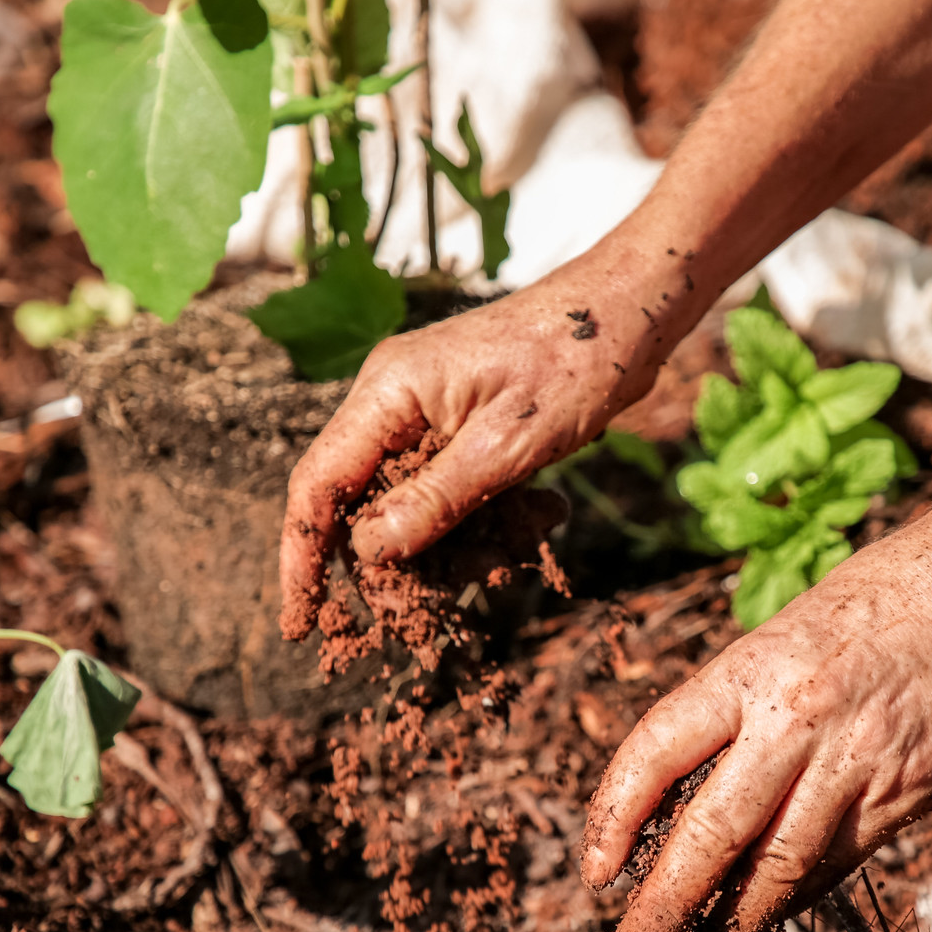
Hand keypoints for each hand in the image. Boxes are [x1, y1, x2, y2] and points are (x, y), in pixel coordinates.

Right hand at [279, 256, 682, 638]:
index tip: (299, 622)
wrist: (631, 309)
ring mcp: (427, 412)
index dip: (303, 557)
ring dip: (464, 541)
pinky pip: (452, 490)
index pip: (317, 485)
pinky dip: (489, 517)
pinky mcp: (462, 425)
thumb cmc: (575, 359)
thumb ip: (434, 501)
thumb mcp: (507, 444)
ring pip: (415, 506)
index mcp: (388, 393)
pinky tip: (543, 512)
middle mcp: (394, 400)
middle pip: (363, 504)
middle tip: (458, 590)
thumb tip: (367, 553)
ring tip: (532, 529)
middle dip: (405, 558)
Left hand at [580, 511, 931, 931]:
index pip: (656, 751)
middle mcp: (797, 719)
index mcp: (752, 670)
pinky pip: (836, 863)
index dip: (614, 816)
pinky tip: (766, 928)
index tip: (596, 874)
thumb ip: (739, 710)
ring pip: (778, 867)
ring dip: (732, 929)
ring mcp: (855, 762)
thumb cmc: (875, 602)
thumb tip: (684, 799)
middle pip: (712, 833)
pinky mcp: (906, 794)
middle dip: (663, 908)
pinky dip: (794, 900)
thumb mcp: (786, 634)